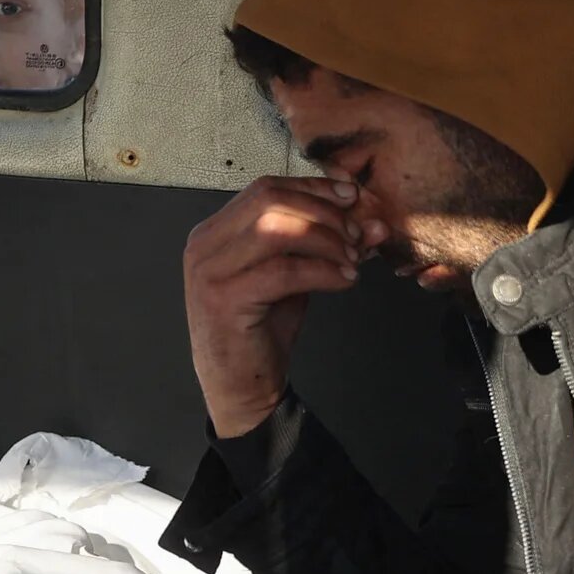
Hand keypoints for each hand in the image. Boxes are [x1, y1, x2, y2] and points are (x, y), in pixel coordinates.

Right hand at [183, 176, 386, 437]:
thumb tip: (369, 223)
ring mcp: (209, 272)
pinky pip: (283, 271)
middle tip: (356, 234)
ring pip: (275, 229)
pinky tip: (344, 281)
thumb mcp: (294, 277)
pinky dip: (322, 271)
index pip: (266, 188)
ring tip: (352, 260)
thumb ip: (322, 245)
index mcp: (214, 232)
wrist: (240, 386)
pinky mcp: (224, 300)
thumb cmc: (261, 329)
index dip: (312, 187)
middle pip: (270, 200)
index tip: (351, 196)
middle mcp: (204, 245)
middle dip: (322, 212)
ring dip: (325, 240)